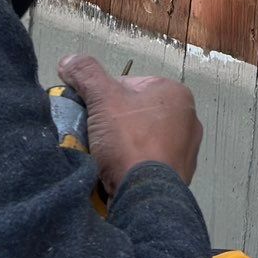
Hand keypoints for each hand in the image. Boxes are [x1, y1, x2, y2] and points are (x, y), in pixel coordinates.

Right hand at [59, 55, 200, 190]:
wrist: (146, 197)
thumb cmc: (131, 140)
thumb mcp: (103, 99)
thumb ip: (86, 74)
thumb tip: (69, 60)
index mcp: (176, 93)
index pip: (130, 85)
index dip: (104, 98)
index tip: (92, 114)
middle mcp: (188, 119)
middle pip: (136, 113)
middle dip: (114, 123)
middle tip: (95, 136)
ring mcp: (186, 151)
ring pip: (142, 139)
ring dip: (122, 145)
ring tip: (104, 157)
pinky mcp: (178, 177)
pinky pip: (148, 163)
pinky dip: (133, 165)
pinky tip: (118, 173)